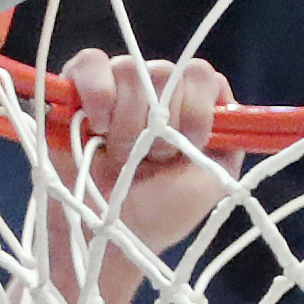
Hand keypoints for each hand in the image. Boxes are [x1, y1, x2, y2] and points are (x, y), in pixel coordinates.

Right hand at [62, 50, 237, 253]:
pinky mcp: (74, 92)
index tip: (185, 147)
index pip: (199, 75)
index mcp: (187, 104)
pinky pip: (90, 63)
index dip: (195, 111)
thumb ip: (229, 141)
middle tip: (146, 161)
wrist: (108, 240)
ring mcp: (113, 87)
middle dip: (158, 127)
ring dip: (126, 122)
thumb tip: (226, 99)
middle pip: (164, 71)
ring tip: (117, 155)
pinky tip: (95, 125)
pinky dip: (96, 90)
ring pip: (130, 70)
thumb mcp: (212, 182)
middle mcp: (152, 89)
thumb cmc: (158, 213)